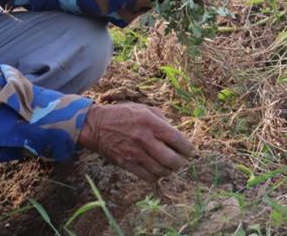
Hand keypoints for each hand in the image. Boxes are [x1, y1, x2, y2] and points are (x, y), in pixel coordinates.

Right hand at [77, 103, 194, 181]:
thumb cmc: (123, 115)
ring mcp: (135, 153)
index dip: (188, 149)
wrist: (96, 126)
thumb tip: (178, 136)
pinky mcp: (127, 164)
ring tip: (166, 164)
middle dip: (180, 162)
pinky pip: (149, 177)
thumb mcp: (144, 109)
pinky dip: (156, 176)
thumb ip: (162, 120)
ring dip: (168, 170)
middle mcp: (144, 139)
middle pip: (173, 160)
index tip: (189, 151)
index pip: (178, 141)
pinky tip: (155, 169)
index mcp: (150, 122)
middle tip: (178, 159)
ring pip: (162, 171)